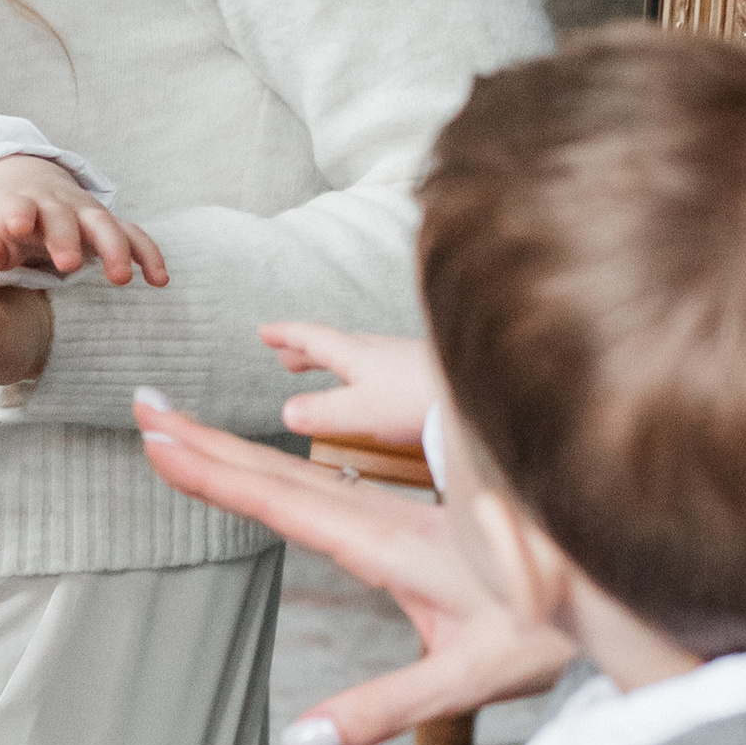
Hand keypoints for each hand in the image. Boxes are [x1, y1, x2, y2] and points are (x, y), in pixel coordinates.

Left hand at [0, 155, 167, 291]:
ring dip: (114, 249)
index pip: (18, 207)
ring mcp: (86, 212)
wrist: (28, 183)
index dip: (18, 214)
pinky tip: (160, 279)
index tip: (17, 226)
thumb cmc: (2, 218)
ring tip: (121, 278)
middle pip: (64, 218)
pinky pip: (133, 235)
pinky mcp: (108, 224)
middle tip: (67, 265)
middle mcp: (56, 204)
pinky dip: (148, 254)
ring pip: (105, 224)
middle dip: (67, 239)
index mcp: (20, 204)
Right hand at [133, 396, 566, 744]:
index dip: (215, 471)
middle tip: (143, 405)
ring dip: (236, 447)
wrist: (619, 584)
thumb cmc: (552, 628)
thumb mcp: (468, 678)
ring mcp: (404, 512)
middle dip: (205, 440)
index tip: (158, 437)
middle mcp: (387, 517)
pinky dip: (286, 467)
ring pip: (303, 469)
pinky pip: (334, 479)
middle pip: (278, 472)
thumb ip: (383, 708)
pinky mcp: (422, 519)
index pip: (282, 500)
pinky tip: (273, 466)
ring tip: (179, 425)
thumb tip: (302, 741)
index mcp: (386, 544)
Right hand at [260, 319, 436, 454]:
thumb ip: (323, 413)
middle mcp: (378, 351)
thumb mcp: (361, 411)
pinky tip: (374, 388)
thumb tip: (287, 412)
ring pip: (359, 355)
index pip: (313, 338)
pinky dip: (362, 373)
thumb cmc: (421, 400)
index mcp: (357, 355)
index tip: (264, 331)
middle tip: (285, 356)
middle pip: (334, 345)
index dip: (287, 335)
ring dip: (334, 361)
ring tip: (324, 371)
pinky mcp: (423, 374)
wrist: (481, 391)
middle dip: (307, 350)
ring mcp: (402, 360)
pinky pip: (381, 367)